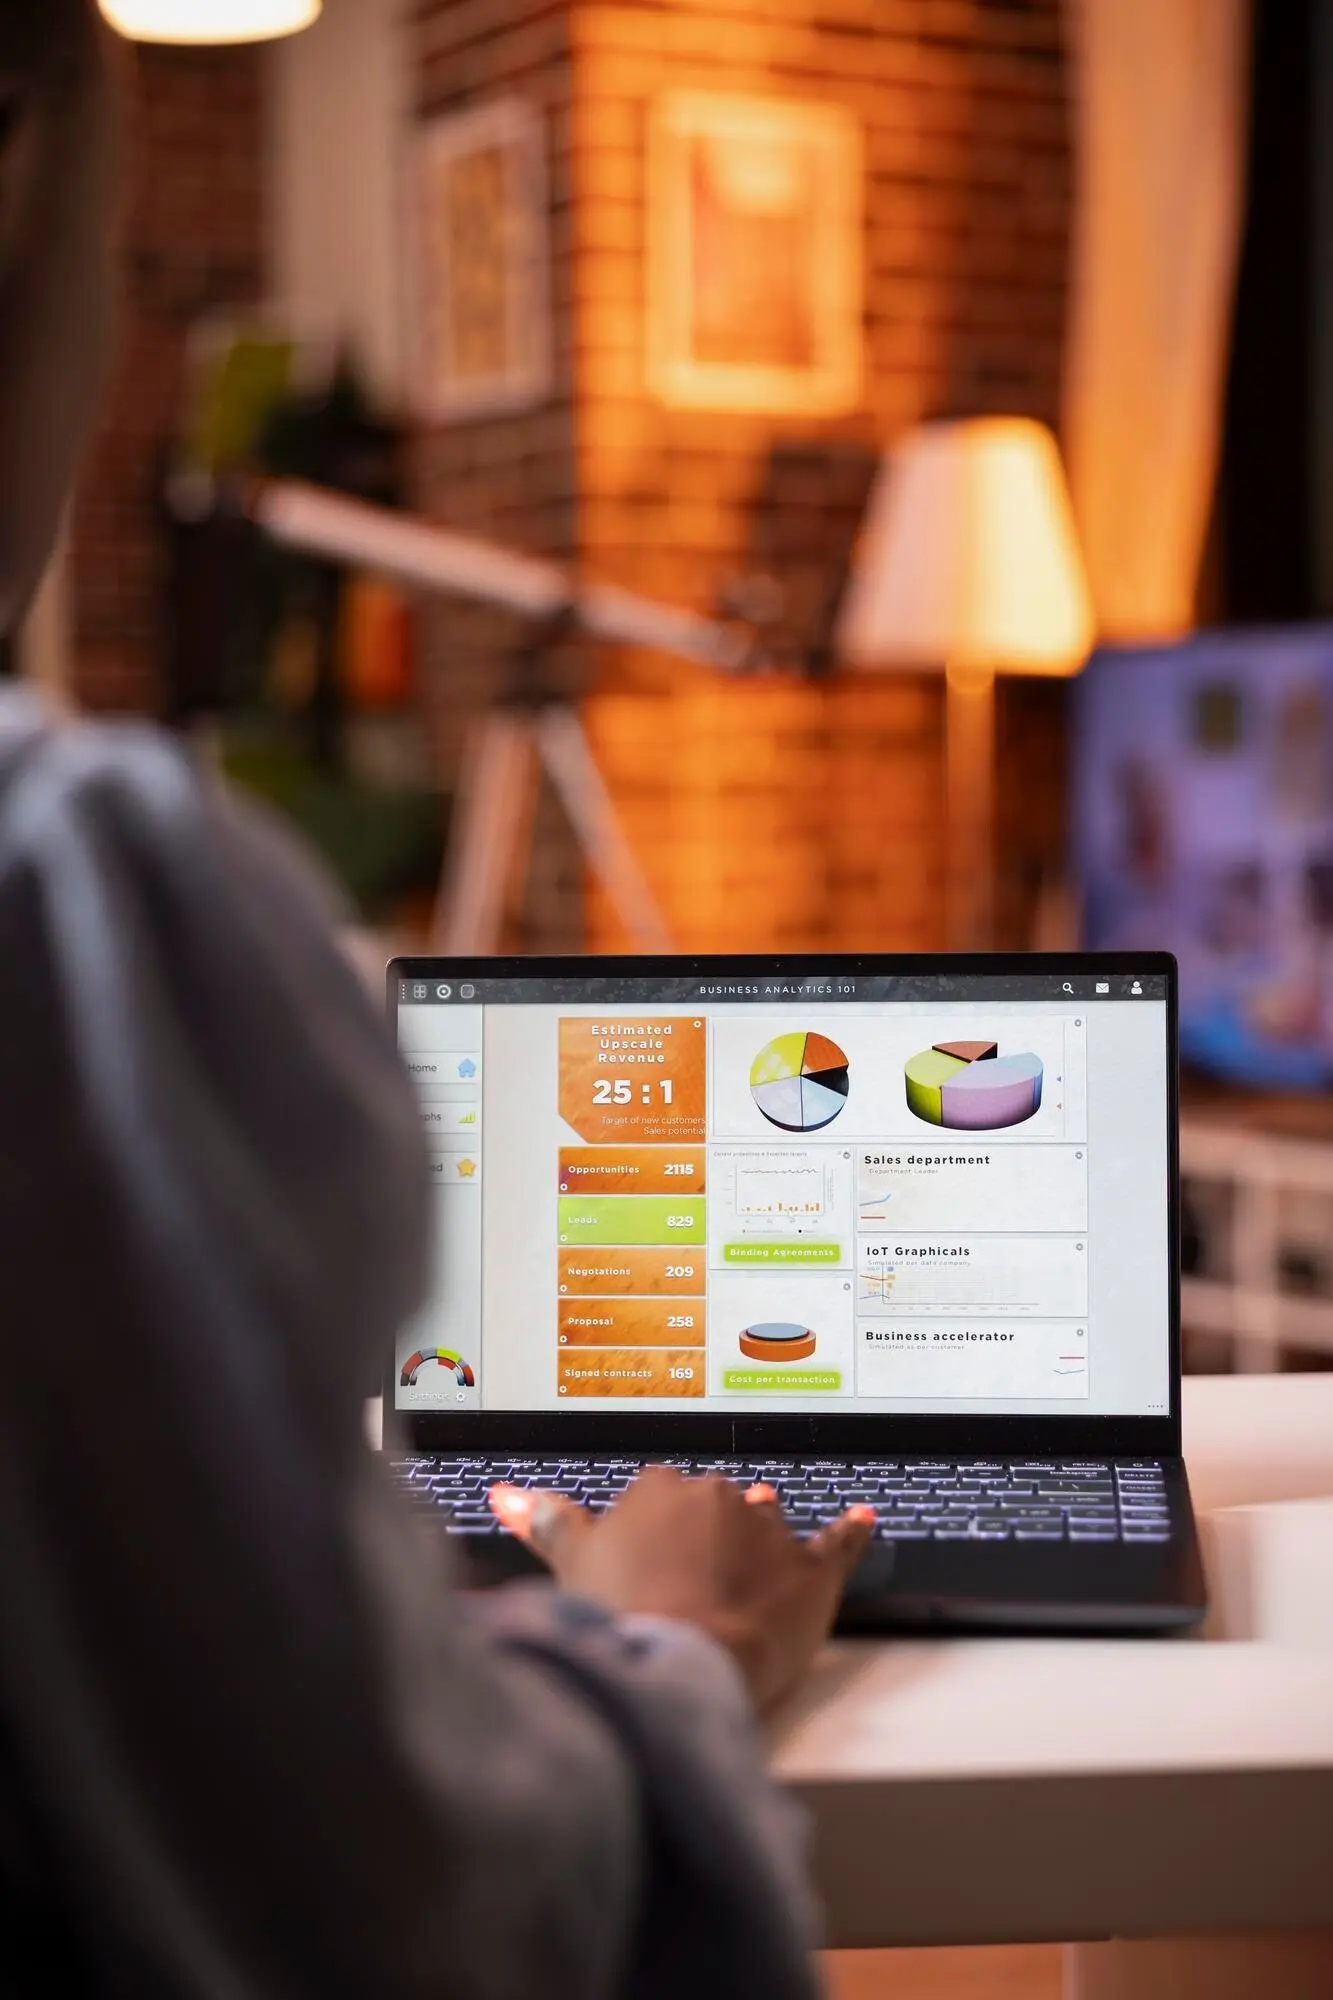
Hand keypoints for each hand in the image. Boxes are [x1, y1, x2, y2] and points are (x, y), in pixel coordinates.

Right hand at [489, 1468, 873, 1714]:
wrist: (683, 1661)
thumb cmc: (622, 1618)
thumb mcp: (569, 1566)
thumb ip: (544, 1520)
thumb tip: (508, 1493)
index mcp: (660, 1489)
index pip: (661, 1498)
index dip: (656, 1538)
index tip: (650, 1567)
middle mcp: (717, 1496)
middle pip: (714, 1509)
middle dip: (706, 1541)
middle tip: (687, 1589)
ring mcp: (767, 1530)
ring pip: (766, 1523)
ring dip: (759, 1543)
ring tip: (749, 1575)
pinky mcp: (811, 1569)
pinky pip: (838, 1541)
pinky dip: (850, 1531)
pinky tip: (864, 1519)